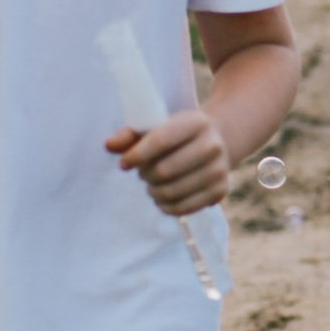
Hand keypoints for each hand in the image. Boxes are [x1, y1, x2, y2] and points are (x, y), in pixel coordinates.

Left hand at [104, 109, 229, 216]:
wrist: (217, 141)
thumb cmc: (177, 134)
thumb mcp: (157, 126)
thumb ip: (130, 135)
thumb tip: (109, 146)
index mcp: (196, 122)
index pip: (160, 141)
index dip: (136, 155)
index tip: (123, 164)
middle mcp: (213, 145)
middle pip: (164, 171)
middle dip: (145, 175)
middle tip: (143, 173)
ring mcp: (219, 170)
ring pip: (172, 192)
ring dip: (154, 191)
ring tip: (152, 185)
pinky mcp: (221, 191)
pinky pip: (184, 208)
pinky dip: (166, 206)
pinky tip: (162, 198)